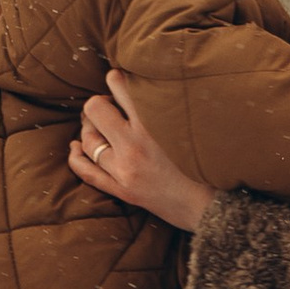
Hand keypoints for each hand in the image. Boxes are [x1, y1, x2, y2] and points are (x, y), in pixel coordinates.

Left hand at [70, 70, 214, 230]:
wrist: (214, 209)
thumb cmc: (210, 165)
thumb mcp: (192, 127)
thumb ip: (169, 107)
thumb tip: (146, 87)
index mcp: (154, 124)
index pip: (119, 87)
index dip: (115, 79)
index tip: (119, 80)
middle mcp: (134, 146)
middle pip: (95, 111)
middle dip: (99, 104)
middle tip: (110, 106)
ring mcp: (124, 171)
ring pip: (88, 140)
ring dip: (88, 128)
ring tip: (96, 124)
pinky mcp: (122, 190)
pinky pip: (87, 172)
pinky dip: (76, 157)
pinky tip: (75, 147)